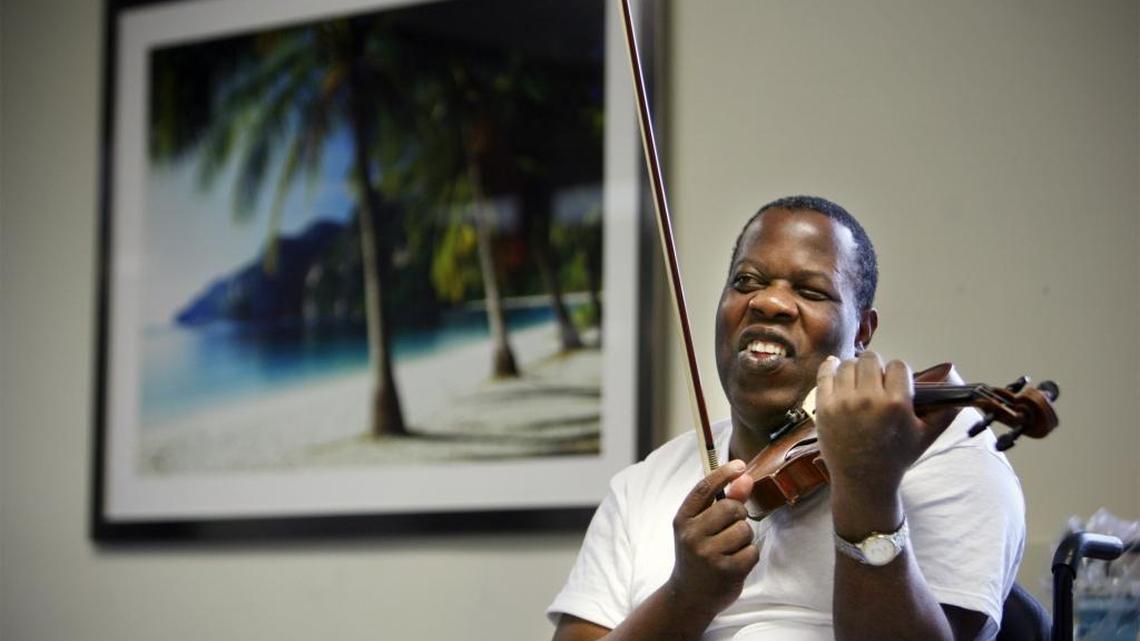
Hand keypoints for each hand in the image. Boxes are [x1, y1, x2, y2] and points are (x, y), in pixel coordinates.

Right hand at [667, 460, 757, 616]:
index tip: (740, 465)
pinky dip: (749, 555)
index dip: (723, 473)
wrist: (689, 596)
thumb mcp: (702, 527)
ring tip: (731, 548)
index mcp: (682, 520)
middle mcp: (692, 536)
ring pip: (744, 530)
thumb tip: (745, 477)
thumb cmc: (698, 555)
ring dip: (744, 537)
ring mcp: (708, 555)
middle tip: (730, 528)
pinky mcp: (725, 572)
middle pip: (731, 508)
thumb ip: (724, 501)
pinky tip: (735, 562)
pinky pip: (752, 551)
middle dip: (739, 515)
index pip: (704, 489)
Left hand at [815, 352, 949, 497]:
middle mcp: (868, 399)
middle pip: (871, 359)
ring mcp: (843, 402)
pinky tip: (837, 369)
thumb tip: (957, 386)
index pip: (898, 366)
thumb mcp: (927, 435)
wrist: (863, 480)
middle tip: (876, 383)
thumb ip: (946, 410)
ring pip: (848, 364)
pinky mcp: (824, 407)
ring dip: (855, 370)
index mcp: (896, 404)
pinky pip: (825, 373)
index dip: (898, 374)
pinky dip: (831, 368)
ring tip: (859, 383)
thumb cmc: (896, 457)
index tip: (896, 385)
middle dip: (876, 368)